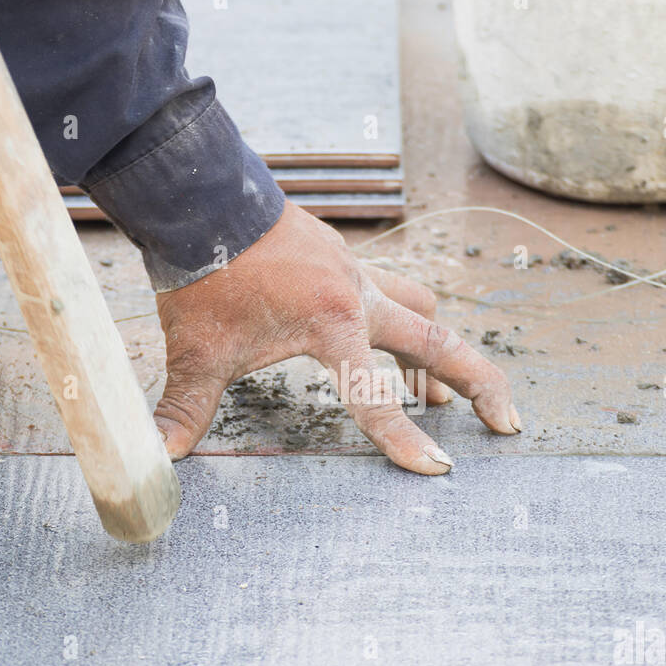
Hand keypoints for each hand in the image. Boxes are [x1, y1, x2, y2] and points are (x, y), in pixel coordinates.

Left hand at [154, 201, 520, 473]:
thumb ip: (186, 406)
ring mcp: (355, 270)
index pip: (374, 395)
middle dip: (477, 384)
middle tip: (506, 422)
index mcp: (331, 322)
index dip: (402, 439)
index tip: (437, 470)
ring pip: (423, 309)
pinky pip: (393, 290)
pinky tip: (387, 342)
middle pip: (439, 341)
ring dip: (438, 351)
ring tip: (442, 397)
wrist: (198, 194)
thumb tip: (160, 458)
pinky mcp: (343, 258)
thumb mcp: (196, 349)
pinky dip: (403, 320)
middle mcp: (358, 294)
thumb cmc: (202, 272)